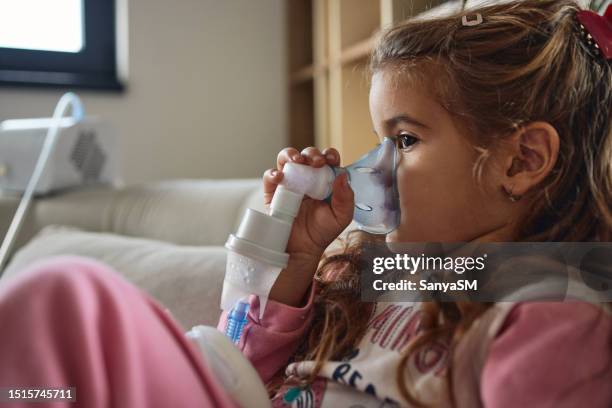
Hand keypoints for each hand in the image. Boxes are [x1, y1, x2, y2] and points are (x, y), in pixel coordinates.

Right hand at [263, 146, 354, 305]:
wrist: (302, 249)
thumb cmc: (322, 231)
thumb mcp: (341, 216)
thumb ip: (346, 197)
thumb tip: (342, 175)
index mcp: (325, 180)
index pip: (327, 159)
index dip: (329, 154)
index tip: (331, 159)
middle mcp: (307, 178)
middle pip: (307, 155)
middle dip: (312, 154)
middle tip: (316, 163)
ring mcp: (289, 183)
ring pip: (286, 159)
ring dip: (291, 155)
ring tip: (297, 161)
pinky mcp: (273, 192)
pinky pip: (269, 176)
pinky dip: (273, 173)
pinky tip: (280, 177)